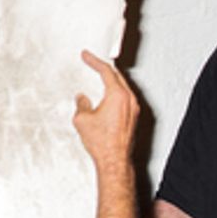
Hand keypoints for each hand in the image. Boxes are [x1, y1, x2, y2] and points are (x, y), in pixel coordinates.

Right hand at [72, 50, 137, 170]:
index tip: (87, 56)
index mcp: (118, 95)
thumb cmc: (103, 143)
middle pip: (117, 77)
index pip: (106, 71)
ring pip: (123, 88)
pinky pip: (126, 99)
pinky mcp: (134, 119)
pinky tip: (109, 97)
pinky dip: (116, 93)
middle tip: (94, 63)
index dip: (94, 61)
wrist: (115, 161)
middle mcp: (129, 100)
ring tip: (101, 78)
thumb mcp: (83, 119)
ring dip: (111, 81)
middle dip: (104, 69)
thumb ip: (82, 104)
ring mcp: (134, 110)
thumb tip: (82, 99)